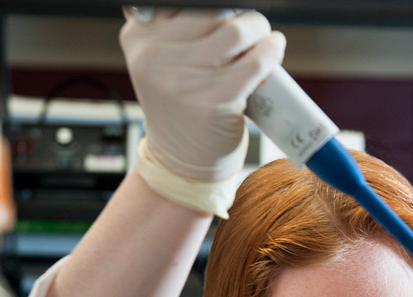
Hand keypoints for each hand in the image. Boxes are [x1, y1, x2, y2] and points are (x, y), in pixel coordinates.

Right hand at [120, 8, 285, 181]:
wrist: (181, 163)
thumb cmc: (181, 109)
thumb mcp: (161, 64)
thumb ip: (175, 29)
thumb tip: (223, 6)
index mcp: (138, 38)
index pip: (184, 1)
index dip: (213, 6)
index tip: (227, 15)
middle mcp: (154, 57)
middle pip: (212, 10)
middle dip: (238, 16)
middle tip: (249, 28)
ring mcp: (183, 81)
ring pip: (235, 30)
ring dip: (258, 29)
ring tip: (262, 40)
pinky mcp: (214, 102)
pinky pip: (254, 62)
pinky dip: (271, 51)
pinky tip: (273, 50)